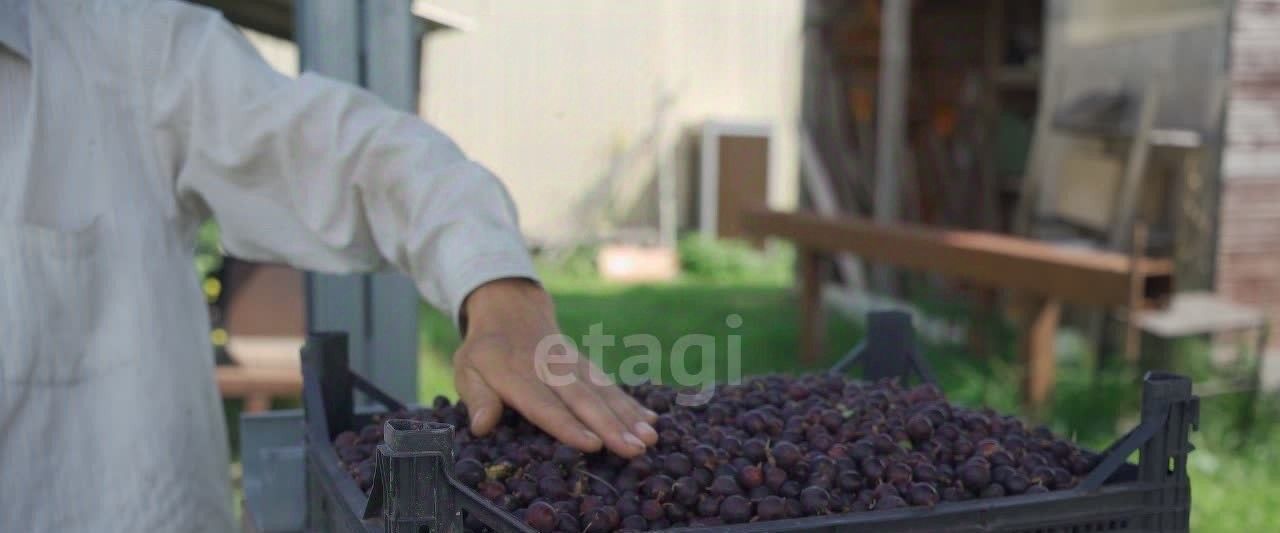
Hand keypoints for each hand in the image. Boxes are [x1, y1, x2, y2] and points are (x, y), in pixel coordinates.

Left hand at [453, 278, 657, 456]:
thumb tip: (481, 426)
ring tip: (649, 439)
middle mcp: (550, 368)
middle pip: (582, 399)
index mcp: (515, 373)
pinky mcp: (587, 365)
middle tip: (634, 449)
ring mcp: (573, 365)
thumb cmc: (486, 352)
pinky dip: (631, 403)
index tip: (592, 443)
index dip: (568, 424)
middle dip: (610, 425)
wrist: (512, 310)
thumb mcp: (467, 369)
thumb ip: (477, 397)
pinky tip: (651, 420)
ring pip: (603, 391)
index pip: (544, 403)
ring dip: (628, 416)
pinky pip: (611, 384)